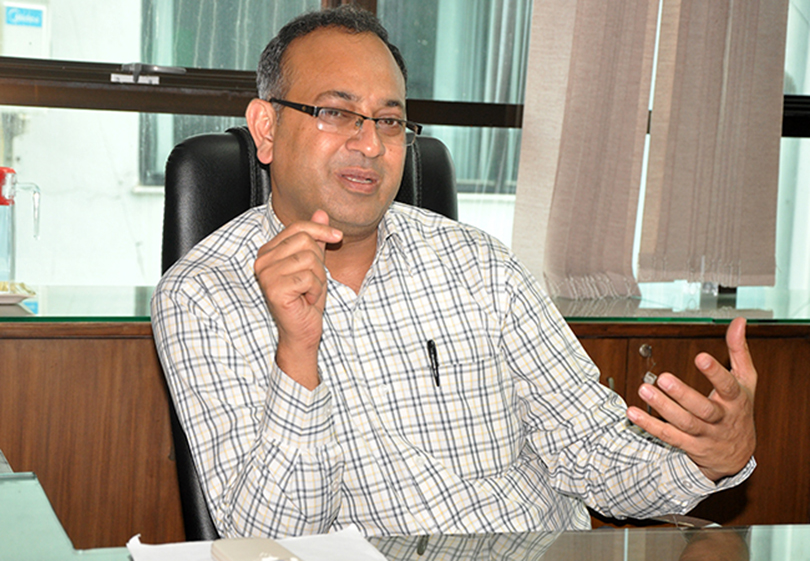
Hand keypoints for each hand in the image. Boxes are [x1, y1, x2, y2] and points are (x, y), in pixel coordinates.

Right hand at [254, 210, 341, 388]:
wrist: (302, 330)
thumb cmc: (306, 298)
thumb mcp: (315, 263)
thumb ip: (315, 238)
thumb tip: (321, 212)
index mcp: (268, 251)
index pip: (298, 227)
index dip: (321, 230)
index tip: (338, 236)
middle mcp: (262, 261)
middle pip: (305, 241)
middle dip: (319, 261)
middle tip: (312, 281)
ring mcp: (266, 275)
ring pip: (309, 259)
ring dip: (318, 278)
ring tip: (308, 291)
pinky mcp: (275, 289)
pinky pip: (309, 277)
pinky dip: (315, 290)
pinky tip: (306, 299)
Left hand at [626, 317, 755, 480]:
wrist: (737, 453)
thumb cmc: (739, 409)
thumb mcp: (746, 380)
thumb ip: (739, 351)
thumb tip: (739, 323)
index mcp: (735, 400)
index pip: (728, 386)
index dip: (715, 373)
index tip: (701, 357)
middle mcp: (721, 419)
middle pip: (703, 409)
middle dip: (683, 395)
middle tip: (663, 378)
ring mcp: (705, 434)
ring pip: (684, 423)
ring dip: (663, 408)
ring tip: (644, 390)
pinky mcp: (689, 445)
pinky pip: (668, 436)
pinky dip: (650, 425)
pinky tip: (633, 413)